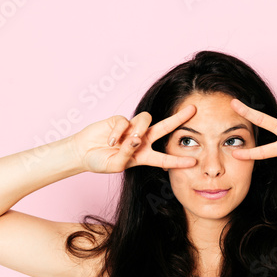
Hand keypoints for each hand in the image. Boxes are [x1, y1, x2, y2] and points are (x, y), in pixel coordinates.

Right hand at [70, 105, 197, 172]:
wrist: (83, 153)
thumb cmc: (100, 162)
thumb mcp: (116, 165)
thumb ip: (127, 154)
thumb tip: (135, 139)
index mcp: (144, 156)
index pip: (165, 159)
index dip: (178, 161)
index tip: (194, 162)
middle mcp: (141, 140)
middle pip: (165, 127)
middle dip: (179, 118)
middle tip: (194, 110)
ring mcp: (132, 129)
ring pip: (146, 120)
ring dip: (139, 130)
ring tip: (127, 141)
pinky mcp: (120, 120)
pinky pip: (125, 122)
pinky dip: (118, 133)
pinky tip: (110, 142)